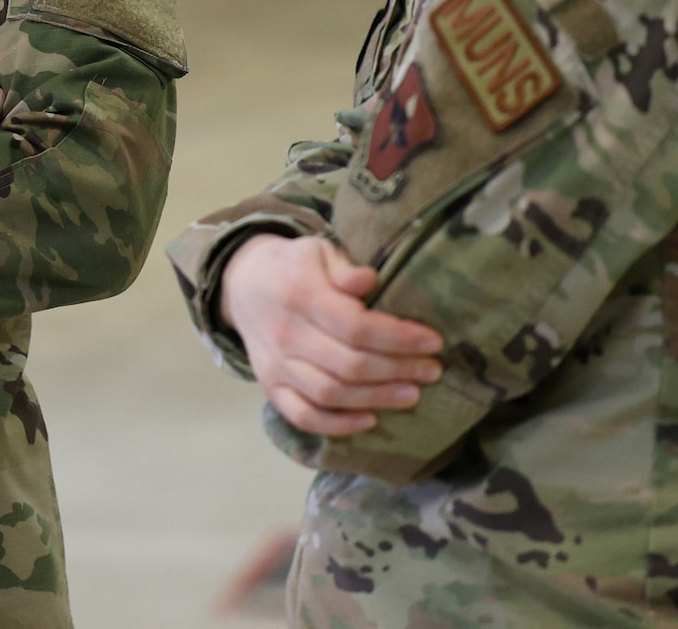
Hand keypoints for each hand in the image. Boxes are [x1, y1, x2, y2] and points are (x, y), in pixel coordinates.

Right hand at [218, 234, 445, 437]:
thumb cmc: (294, 266)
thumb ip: (344, 267)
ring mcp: (276, 365)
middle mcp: (286, 334)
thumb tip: (370, 281)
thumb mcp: (318, 250)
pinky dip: (336, 425)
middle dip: (398, 370)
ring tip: (412, 394)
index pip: (356, 326)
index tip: (433, 341)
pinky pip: (303, 416)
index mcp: (301, 295)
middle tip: (432, 370)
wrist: (244, 284)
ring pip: (331, 393)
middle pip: (349, 364)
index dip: (398, 338)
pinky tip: (369, 420)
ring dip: (377, 399)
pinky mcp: (270, 386)